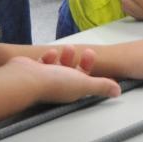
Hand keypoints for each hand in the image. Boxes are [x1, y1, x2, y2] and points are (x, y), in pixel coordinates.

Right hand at [4, 53, 120, 102]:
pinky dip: (48, 56)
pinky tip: (50, 53)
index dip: (90, 67)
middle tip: (81, 49)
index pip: (84, 80)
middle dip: (78, 59)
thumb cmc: (53, 83)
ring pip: (58, 65)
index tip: (91, 54)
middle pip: (72, 71)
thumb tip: (117, 92)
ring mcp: (45, 79)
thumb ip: (101, 86)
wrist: (25, 78)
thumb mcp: (83, 84)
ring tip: (65, 48)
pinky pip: (43, 62)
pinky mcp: (33, 71)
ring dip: (64, 56)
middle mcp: (59, 86)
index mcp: (71, 90)